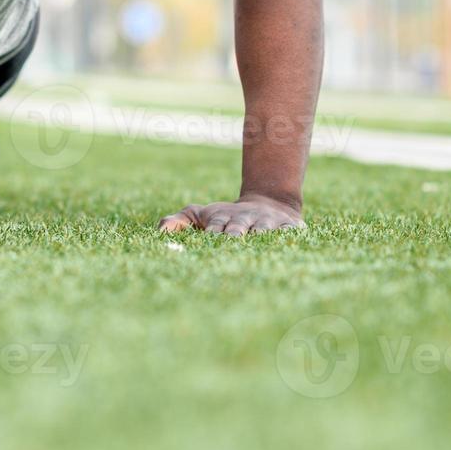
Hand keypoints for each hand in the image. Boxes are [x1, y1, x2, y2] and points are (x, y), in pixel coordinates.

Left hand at [158, 194, 303, 236]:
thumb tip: (160, 231)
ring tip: (256, 245)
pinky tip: (287, 246)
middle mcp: (245, 219)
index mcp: (222, 218)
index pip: (215, 226)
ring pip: (264, 231)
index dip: (212, 232)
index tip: (207, 239)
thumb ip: (179, 221)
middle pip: (238, 228)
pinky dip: (289, 237)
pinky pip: (290, 232)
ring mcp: (267, 223)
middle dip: (234, 235)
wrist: (269, 203)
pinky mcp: (289, 227)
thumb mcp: (201, 214)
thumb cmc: (226, 217)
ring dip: (260, 238)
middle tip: (230, 243)